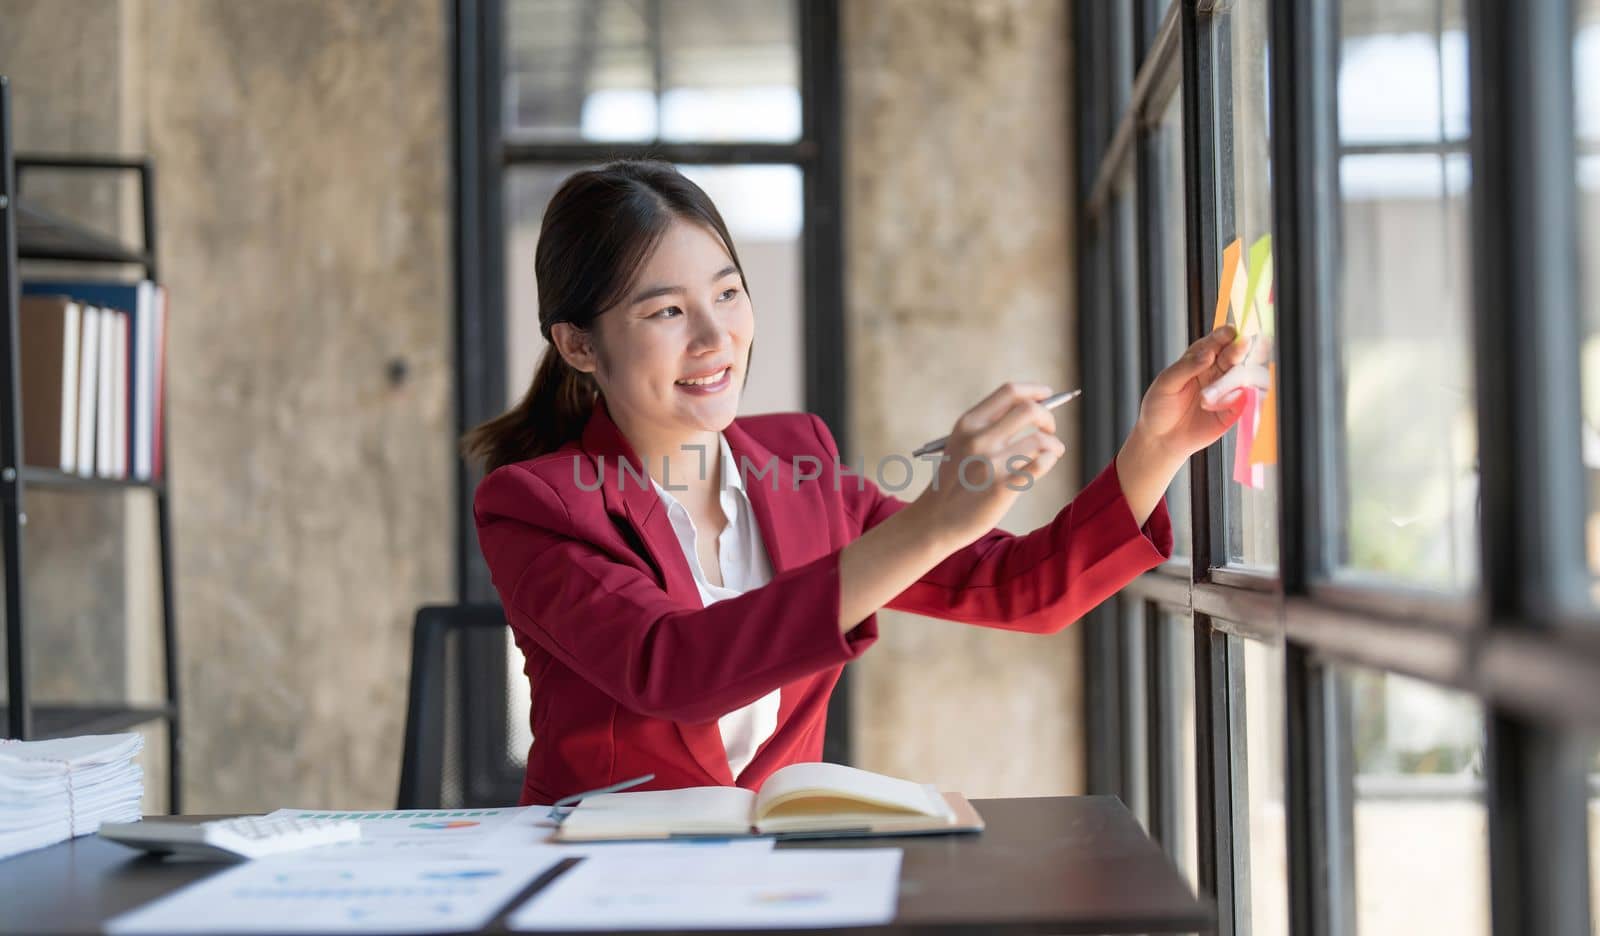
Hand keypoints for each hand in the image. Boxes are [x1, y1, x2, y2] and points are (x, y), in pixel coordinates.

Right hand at [910, 382, 1066, 548]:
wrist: (934, 520)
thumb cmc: (954, 481)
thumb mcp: (960, 444)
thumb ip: (988, 427)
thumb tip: (1032, 409)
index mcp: (968, 424)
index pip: (1009, 392)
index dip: (1034, 390)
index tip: (1046, 395)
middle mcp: (979, 439)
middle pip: (1029, 410)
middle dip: (1047, 416)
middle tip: (1048, 429)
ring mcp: (991, 463)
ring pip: (1040, 439)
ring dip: (1054, 443)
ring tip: (1052, 452)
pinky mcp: (1003, 487)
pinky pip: (1041, 463)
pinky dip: (1051, 459)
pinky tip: (1048, 462)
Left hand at [1132, 325, 1255, 463]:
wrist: (1160, 439)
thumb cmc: (1159, 406)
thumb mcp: (1165, 384)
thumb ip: (1186, 367)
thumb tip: (1208, 354)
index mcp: (1201, 356)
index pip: (1220, 339)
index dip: (1227, 334)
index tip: (1230, 332)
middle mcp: (1219, 370)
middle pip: (1239, 354)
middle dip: (1240, 350)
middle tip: (1238, 350)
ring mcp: (1229, 389)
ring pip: (1249, 375)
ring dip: (1236, 379)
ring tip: (1209, 395)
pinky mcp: (1235, 410)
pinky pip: (1249, 400)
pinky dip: (1240, 399)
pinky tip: (1221, 405)